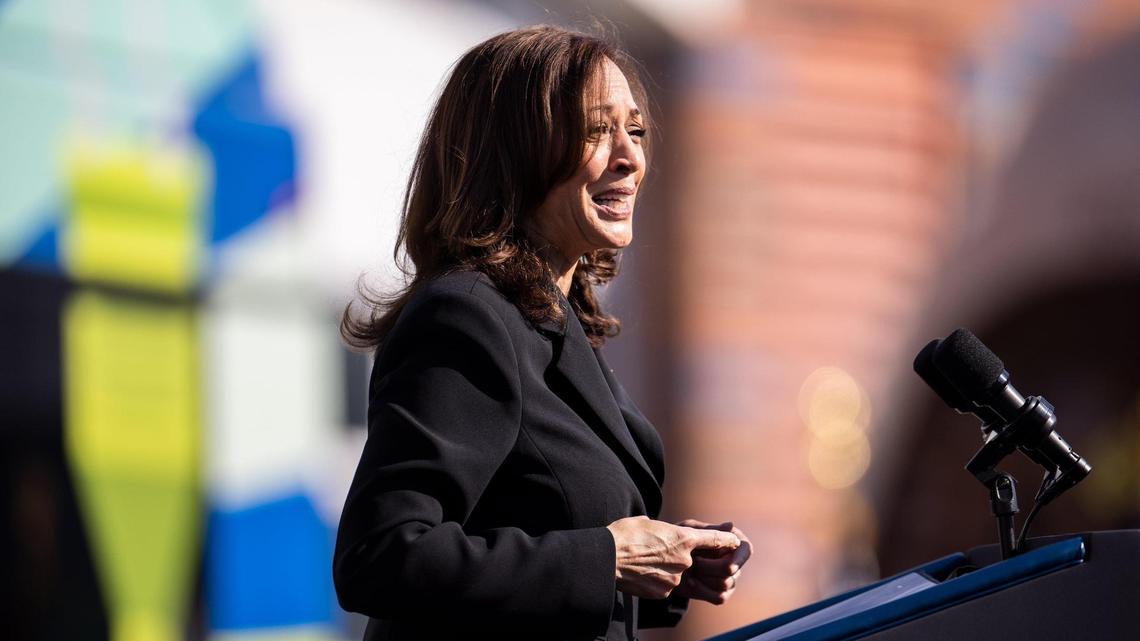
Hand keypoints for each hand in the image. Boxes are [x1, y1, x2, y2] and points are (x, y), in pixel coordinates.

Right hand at [606, 516, 740, 599]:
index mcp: (682, 538)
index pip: (715, 540)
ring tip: (645, 562)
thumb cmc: (624, 535)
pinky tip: (641, 574)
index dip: (726, 540)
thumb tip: (661, 530)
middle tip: (661, 551)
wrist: (607, 559)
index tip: (734, 541)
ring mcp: (675, 579)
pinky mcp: (663, 593)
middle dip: (681, 557)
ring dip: (666, 570)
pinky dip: (657, 581)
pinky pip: (666, 586)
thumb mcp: (646, 522)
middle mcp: (684, 560)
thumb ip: (662, 529)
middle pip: (693, 560)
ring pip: (678, 575)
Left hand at [671, 519, 751, 604]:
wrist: (666, 562)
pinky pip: (719, 597)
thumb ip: (711, 530)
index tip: (727, 565)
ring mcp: (730, 580)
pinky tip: (691, 582)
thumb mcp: (691, 530)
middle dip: (709, 566)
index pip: (746, 550)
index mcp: (732, 542)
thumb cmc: (680, 540)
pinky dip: (703, 590)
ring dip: (703, 577)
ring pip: (724, 583)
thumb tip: (731, 525)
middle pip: (730, 570)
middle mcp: (735, 562)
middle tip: (694, 559)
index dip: (739, 558)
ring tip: (690, 568)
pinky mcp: (721, 594)